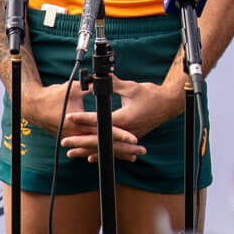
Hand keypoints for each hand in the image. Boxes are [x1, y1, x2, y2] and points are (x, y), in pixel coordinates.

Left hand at [61, 77, 177, 162]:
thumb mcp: (131, 87)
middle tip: (64, 142)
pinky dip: (101, 152)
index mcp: (124, 119)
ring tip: (72, 153)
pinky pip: (112, 148)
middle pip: (99, 139)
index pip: (99, 120)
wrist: (168, 105)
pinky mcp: (130, 139)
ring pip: (104, 147)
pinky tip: (90, 157)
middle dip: (80, 141)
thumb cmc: (152, 95)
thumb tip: (101, 76)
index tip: (70, 117)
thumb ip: (114, 83)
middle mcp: (126, 132)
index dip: (83, 118)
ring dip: (87, 150)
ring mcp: (128, 138)